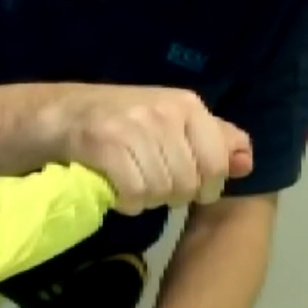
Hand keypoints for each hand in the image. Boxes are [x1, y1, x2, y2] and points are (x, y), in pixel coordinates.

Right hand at [45, 85, 253, 215]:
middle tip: (152, 184)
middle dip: (172, 195)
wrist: (61, 114)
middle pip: (188, 184)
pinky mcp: (106, 146)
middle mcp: (164, 112)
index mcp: (187, 104)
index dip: (206, 187)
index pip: (217, 164)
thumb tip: (247, 162)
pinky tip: (117, 191)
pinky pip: (134, 194)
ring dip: (147, 200)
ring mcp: (134, 127)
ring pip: (161, 191)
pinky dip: (127, 203)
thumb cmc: (123, 121)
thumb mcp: (173, 121)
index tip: (189, 186)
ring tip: (133, 184)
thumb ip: (214, 139)